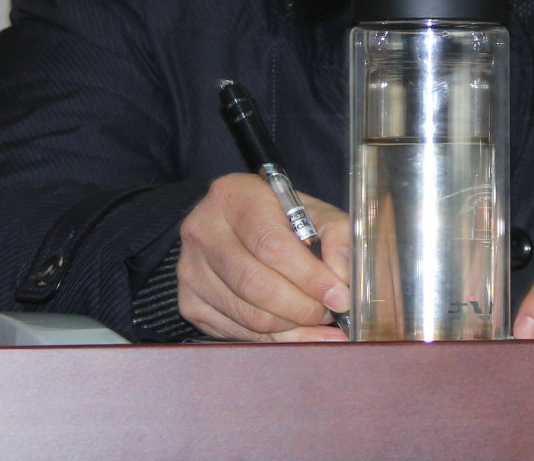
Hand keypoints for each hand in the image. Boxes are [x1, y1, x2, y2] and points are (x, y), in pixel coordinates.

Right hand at [174, 172, 351, 341]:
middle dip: (302, 307)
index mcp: (234, 196)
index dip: (309, 277)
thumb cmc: (281, 220)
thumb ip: (337, 235)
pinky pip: (238, 332)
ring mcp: (190, 269)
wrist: (235, 229)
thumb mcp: (313, 212)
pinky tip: (296, 332)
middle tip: (329, 313)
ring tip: (317, 321)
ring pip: (248, 315)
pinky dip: (273, 339)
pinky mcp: (189, 302)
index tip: (339, 296)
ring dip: (292, 327)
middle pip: (256, 284)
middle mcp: (202, 229)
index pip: (271, 245)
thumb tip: (343, 275)